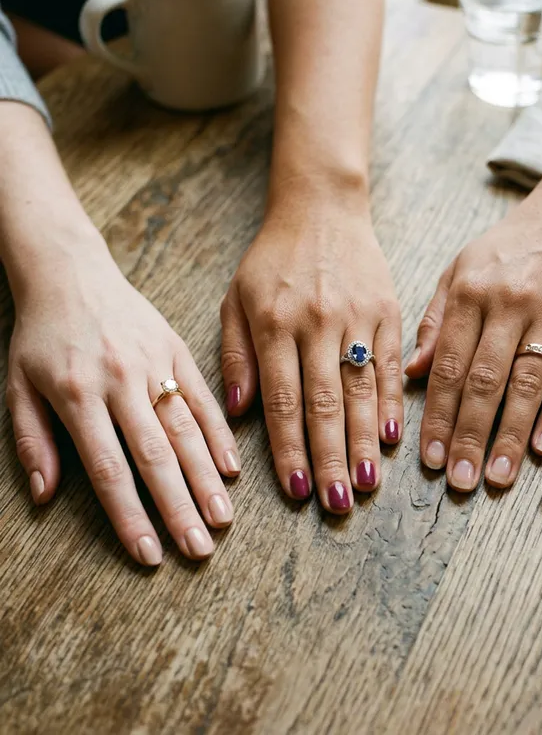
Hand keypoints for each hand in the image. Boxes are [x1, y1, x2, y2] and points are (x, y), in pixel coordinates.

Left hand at [8, 235, 239, 565]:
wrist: (72, 274)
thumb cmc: (42, 337)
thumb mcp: (18, 386)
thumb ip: (33, 441)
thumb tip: (47, 496)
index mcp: (78, 395)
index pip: (108, 469)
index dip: (130, 515)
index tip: (149, 555)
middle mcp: (122, 382)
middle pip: (156, 456)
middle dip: (179, 507)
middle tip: (200, 549)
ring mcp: (155, 365)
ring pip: (186, 429)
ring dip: (206, 478)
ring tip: (223, 518)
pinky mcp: (178, 350)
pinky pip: (203, 396)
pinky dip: (220, 433)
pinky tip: (232, 467)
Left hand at [220, 188, 402, 512]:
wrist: (322, 210)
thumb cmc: (273, 260)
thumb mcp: (236, 299)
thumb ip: (236, 354)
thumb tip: (241, 413)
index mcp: (274, 323)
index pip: (281, 399)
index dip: (290, 449)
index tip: (296, 490)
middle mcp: (317, 323)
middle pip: (324, 403)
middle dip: (330, 458)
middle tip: (336, 504)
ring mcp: (357, 317)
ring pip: (360, 390)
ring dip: (363, 442)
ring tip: (366, 484)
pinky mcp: (388, 310)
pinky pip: (390, 364)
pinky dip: (392, 403)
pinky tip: (391, 438)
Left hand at [407, 194, 541, 491]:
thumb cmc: (505, 248)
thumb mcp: (457, 270)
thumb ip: (434, 322)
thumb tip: (409, 375)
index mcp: (468, 294)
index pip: (447, 366)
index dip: (436, 415)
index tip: (428, 458)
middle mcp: (507, 305)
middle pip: (484, 382)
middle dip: (469, 436)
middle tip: (460, 482)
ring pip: (526, 385)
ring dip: (510, 435)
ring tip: (497, 478)